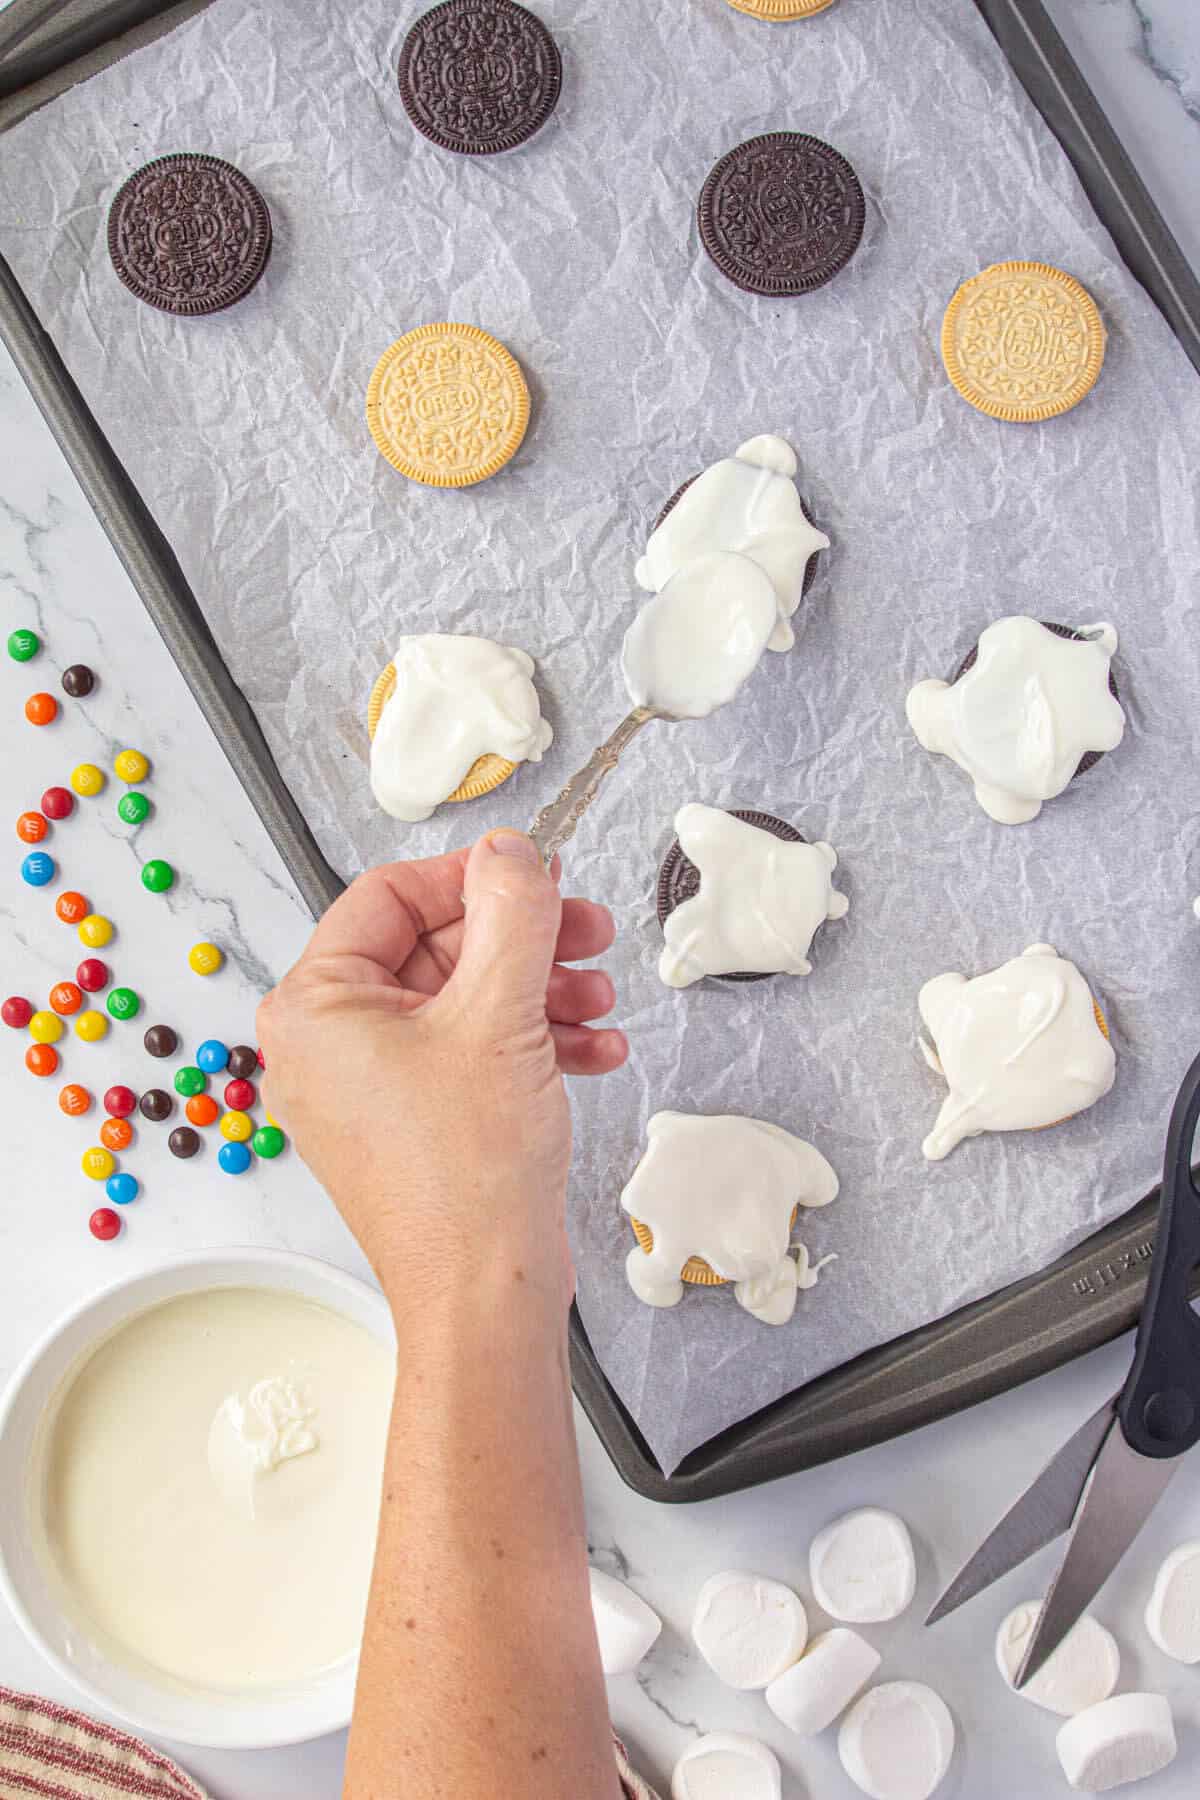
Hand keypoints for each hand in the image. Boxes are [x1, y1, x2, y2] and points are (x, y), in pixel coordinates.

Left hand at [257, 830, 626, 1306]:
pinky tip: (593, 1050)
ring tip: (598, 1001)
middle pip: (436, 947)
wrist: (486, 1294)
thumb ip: (510, 914)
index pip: (388, 897)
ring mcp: (373, 1087)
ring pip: (465, 1000)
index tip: (534, 873)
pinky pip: (472, 1053)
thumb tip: (510, 851)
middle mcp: (331, 1044)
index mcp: (317, 1007)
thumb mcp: (499, 1013)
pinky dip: (531, 1043)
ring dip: (540, 991)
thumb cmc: (466, 1179)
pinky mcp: (416, 1122)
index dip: (470, 877)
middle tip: (587, 929)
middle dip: (523, 941)